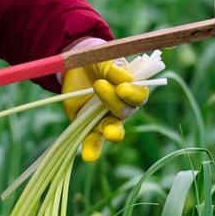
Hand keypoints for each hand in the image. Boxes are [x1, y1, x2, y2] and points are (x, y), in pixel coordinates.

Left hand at [61, 38, 148, 161]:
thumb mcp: (103, 58)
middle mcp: (121, 108)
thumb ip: (113, 67)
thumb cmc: (95, 60)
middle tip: (99, 85)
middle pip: (125, 111)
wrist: (74, 66)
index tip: (122, 87)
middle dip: (115, 102)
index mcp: (130, 90)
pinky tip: (89, 157)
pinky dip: (92, 149)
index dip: (134, 93)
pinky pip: (93, 140)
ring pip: (113, 129)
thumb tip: (126, 77)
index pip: (140, 95)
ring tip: (107, 131)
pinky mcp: (89, 127)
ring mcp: (105, 119)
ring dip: (111, 132)